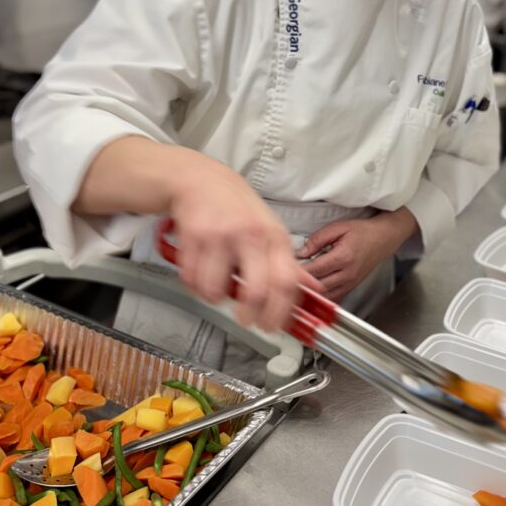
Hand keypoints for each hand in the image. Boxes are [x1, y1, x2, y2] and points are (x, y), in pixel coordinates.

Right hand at [168, 157, 317, 332]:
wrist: (200, 179)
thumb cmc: (236, 207)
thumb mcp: (270, 229)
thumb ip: (289, 264)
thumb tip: (314, 289)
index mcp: (274, 237)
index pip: (287, 283)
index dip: (281, 313)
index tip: (273, 326)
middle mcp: (251, 236)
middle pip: (256, 292)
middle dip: (249, 316)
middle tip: (245, 319)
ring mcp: (222, 236)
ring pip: (216, 291)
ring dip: (214, 297)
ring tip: (215, 286)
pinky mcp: (194, 237)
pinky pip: (191, 279)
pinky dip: (193, 284)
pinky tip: (199, 271)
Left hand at [297, 209, 417, 302]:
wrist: (384, 238)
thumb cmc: (363, 231)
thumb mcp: (339, 227)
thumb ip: (318, 239)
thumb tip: (301, 252)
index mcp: (344, 257)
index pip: (315, 269)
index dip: (298, 271)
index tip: (285, 269)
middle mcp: (348, 273)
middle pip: (318, 286)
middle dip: (301, 284)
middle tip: (285, 281)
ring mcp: (350, 283)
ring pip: (325, 296)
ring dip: (310, 293)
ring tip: (296, 289)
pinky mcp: (351, 287)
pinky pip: (333, 298)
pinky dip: (321, 298)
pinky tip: (311, 294)